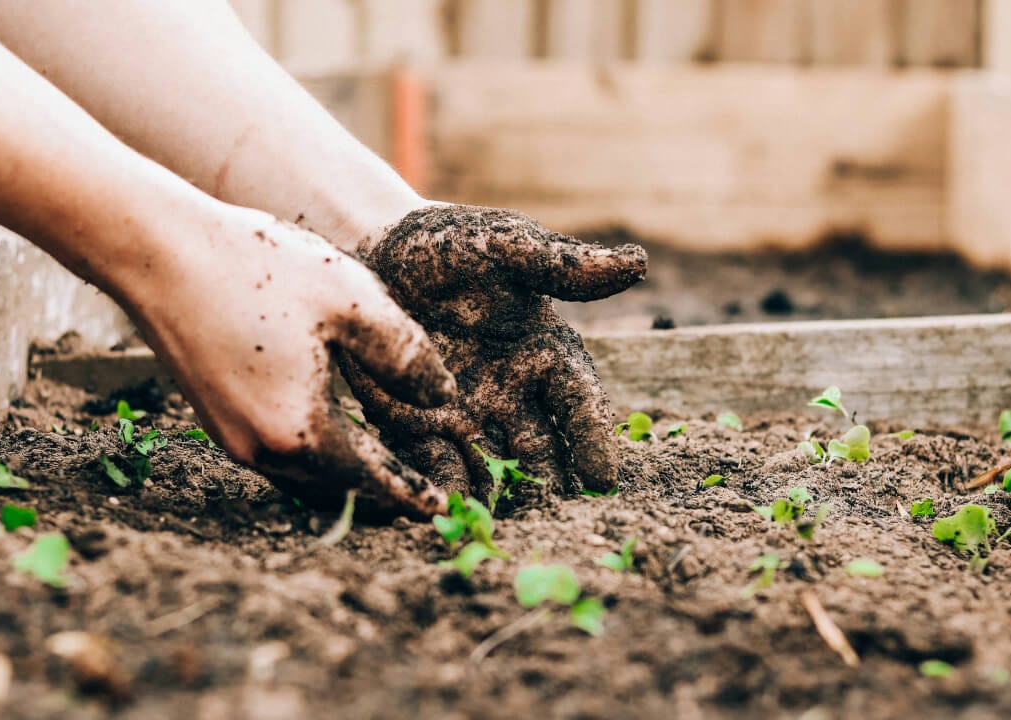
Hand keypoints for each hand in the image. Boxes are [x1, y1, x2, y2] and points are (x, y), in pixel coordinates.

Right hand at [125, 206, 455, 516]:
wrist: (157, 252)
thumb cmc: (257, 269)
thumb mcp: (352, 301)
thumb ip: (405, 355)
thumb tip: (443, 396)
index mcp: (300, 430)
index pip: (371, 479)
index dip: (410, 493)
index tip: (442, 509)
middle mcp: (260, 448)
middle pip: (336, 489)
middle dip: (381, 495)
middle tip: (420, 496)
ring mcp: (231, 436)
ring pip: (304, 477)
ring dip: (346, 480)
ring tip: (384, 472)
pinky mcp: (214, 416)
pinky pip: (278, 455)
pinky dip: (315, 457)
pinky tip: (333, 436)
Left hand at [340, 205, 646, 503]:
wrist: (373, 250)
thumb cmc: (448, 243)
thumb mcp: (504, 246)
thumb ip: (561, 264)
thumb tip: (637, 263)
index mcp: (544, 352)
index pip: (579, 401)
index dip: (593, 438)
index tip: (604, 478)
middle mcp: (513, 393)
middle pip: (542, 449)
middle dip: (551, 485)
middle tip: (557, 521)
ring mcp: (467, 414)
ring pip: (493, 467)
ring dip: (502, 499)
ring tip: (505, 531)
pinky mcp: (418, 425)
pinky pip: (436, 464)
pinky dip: (444, 489)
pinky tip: (446, 513)